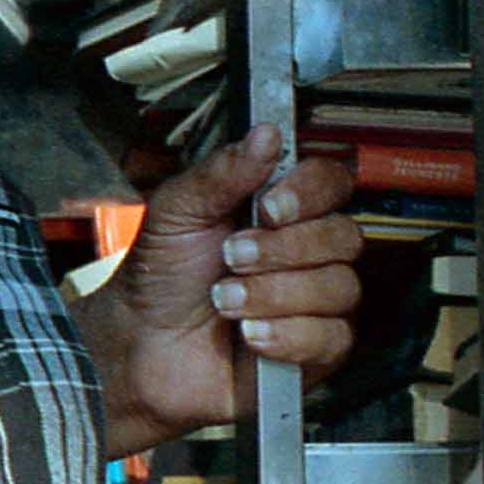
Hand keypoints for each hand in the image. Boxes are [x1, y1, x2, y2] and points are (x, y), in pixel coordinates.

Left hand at [72, 122, 361, 457]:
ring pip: (338, 287)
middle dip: (282, 249)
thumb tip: (266, 133)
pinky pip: (330, 337)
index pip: (331, 183)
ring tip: (224, 300)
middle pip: (343, 236)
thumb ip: (222, 173)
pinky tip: (249, 334)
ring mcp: (315, 301)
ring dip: (273, 294)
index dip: (310, 193)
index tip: (271, 206)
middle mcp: (307, 250)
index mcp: (280, 208)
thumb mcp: (178, 211)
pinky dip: (286, 335)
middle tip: (232, 256)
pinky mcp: (315, 350)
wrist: (140, 343)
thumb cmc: (160, 275)